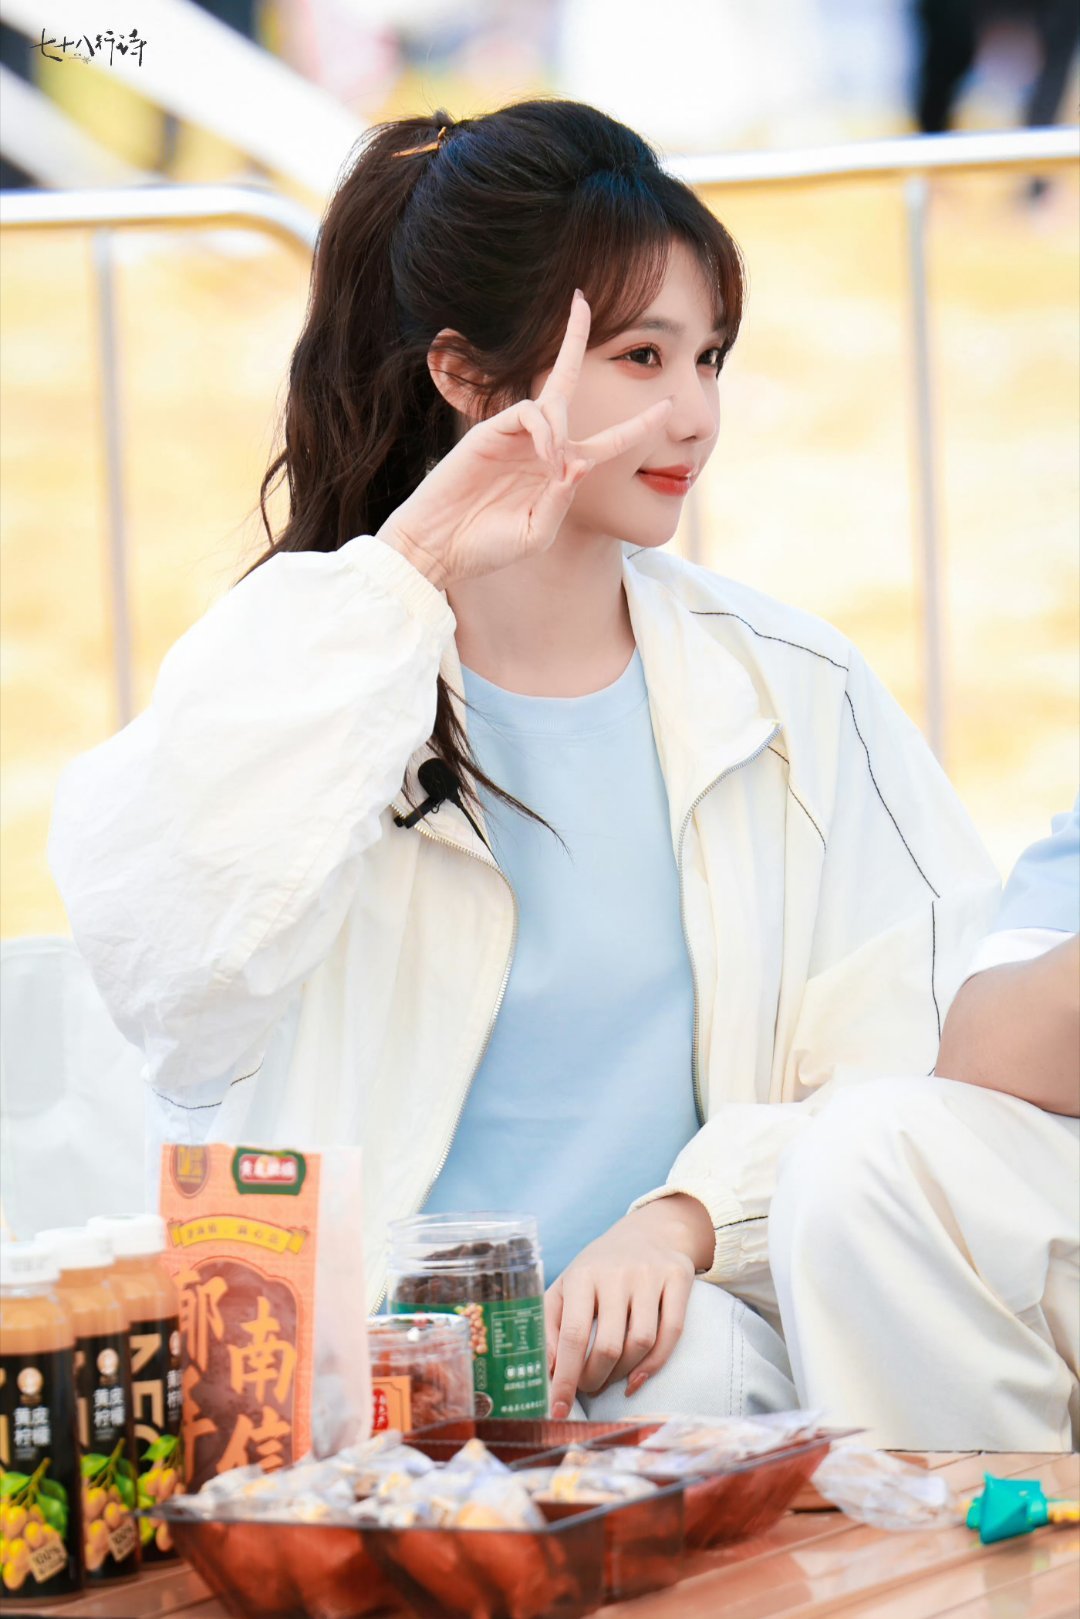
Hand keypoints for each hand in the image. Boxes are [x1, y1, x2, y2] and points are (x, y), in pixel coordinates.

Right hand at [375, 291, 671, 589]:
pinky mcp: (489, 431)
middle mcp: (540, 446)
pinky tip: (543, 456)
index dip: (640, 426)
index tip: (668, 407)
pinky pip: (529, 414)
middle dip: (572, 338)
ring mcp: (514, 436)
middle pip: (564, 383)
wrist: (440, 547)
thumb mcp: (538, 533)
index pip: (608, 442)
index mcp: (560, 472)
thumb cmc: (487, 547)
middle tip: (580, 298)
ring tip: (551, 466)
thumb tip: (580, 461)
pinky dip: (543, 431)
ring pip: (551, 403)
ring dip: (560, 432)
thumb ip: (562, 501)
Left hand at [545, 1195, 713, 1417]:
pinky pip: (671, 1333)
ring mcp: (650, 1276)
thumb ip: (550, 1326)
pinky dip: (655, 1364)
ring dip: (622, 1374)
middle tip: (588, 1389)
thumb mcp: (567, 1286)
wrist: (650, 1230)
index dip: (564, 1378)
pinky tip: (637, 1379)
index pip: (572, 1335)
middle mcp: (617, 1273)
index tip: (557, 1410)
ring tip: (610, 1380)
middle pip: (608, 1345)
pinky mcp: (678, 1279)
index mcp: (582, 1275)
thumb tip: (544, 1372)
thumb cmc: (600, 1268)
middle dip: (594, 1380)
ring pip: (641, 1343)